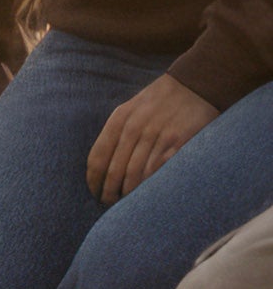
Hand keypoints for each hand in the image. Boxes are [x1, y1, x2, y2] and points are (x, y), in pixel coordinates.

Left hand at [87, 74, 215, 202]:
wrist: (195, 84)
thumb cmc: (159, 101)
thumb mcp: (130, 109)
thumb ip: (116, 132)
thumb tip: (100, 165)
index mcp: (119, 119)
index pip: (98, 157)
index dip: (94, 180)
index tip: (94, 192)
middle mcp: (135, 128)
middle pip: (115, 171)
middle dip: (110, 192)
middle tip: (109, 203)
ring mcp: (157, 136)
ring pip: (136, 174)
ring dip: (130, 193)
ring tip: (128, 204)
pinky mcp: (178, 142)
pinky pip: (159, 171)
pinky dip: (152, 186)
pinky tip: (148, 195)